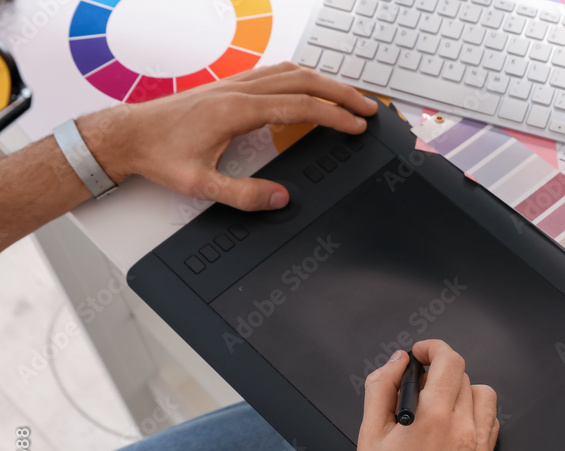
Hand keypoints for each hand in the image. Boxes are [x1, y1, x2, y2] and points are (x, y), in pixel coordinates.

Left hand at [76, 62, 377, 210]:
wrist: (130, 135)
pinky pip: (275, 73)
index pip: (301, 107)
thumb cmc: (161, 156)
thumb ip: (244, 195)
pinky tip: (309, 87)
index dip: (335, 116)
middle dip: (341, 94)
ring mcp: (234, 84)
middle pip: (304, 81)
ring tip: (348, 97)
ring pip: (291, 72)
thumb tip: (281, 197)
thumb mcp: (201, 185)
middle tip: (368, 108)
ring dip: (324, 82)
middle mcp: (239, 90)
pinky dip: (301, 78)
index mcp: (238, 111)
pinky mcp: (229, 86)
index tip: (357, 126)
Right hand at [311, 340, 497, 450]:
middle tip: (416, 386)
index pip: (451, 362)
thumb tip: (397, 362)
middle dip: (441, 374)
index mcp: (437, 421)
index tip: (422, 353)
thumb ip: (381, 389)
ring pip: (485, 402)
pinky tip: (448, 434)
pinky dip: (473, 421)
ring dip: (462, 395)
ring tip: (434, 410)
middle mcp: (466, 435)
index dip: (434, 349)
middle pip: (466, 380)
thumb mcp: (368, 437)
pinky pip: (489, 431)